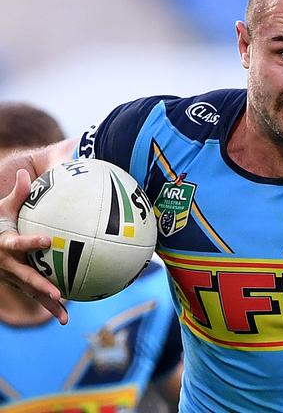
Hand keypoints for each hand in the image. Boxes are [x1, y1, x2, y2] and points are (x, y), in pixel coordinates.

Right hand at [0, 169, 67, 323]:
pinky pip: (36, 297)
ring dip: (48, 306)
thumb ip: (17, 194)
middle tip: (58, 293)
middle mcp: (7, 265)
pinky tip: (66, 317)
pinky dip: (50, 308)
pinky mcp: (19, 285)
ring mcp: (12, 278)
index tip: (48, 240)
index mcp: (3, 244)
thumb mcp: (1, 209)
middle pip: (25, 277)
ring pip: (31, 293)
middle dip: (41, 286)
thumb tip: (27, 173)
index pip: (18, 243)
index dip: (31, 242)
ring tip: (65, 318)